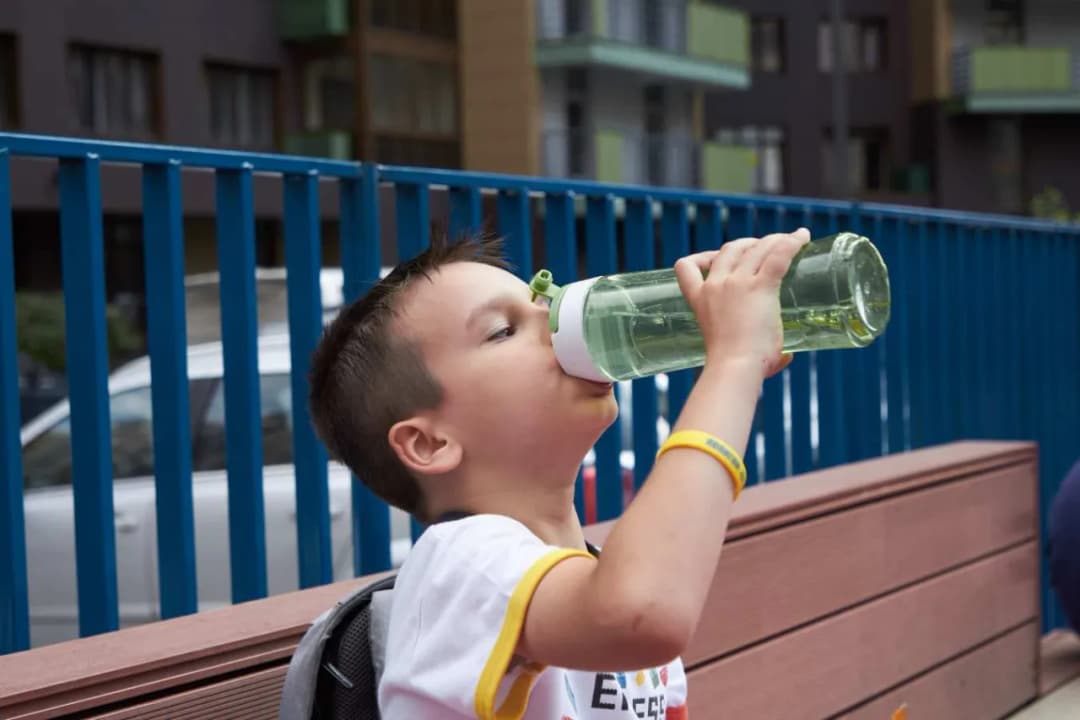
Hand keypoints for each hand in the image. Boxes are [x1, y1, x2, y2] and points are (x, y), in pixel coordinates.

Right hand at [674, 228, 809, 378]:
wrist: (735, 367)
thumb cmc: (734, 367)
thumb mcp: (729, 346)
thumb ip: (753, 345)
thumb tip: (785, 357)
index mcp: (700, 299)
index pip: (685, 267)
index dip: (703, 257)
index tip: (717, 260)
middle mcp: (716, 284)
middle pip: (730, 248)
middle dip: (749, 244)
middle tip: (767, 251)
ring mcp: (737, 283)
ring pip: (756, 247)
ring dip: (773, 240)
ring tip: (790, 240)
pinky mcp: (760, 286)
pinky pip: (778, 255)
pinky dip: (792, 242)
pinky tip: (803, 237)